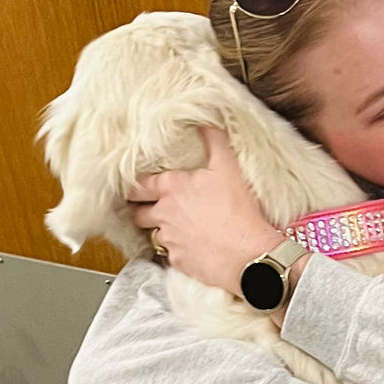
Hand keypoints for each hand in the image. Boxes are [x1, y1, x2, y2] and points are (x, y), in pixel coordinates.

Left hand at [127, 128, 280, 293]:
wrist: (248, 253)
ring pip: (152, 235)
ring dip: (159, 231)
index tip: (136, 188)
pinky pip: (169, 256)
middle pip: (138, 213)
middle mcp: (164, 214)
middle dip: (141, 210)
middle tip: (148, 208)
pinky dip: (176, 252)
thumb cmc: (238, 210)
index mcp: (172, 188)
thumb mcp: (229, 167)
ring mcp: (169, 240)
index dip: (135, 187)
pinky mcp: (178, 262)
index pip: (138, 186)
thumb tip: (207, 121)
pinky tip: (189, 248)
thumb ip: (215, 140)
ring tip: (173, 229)